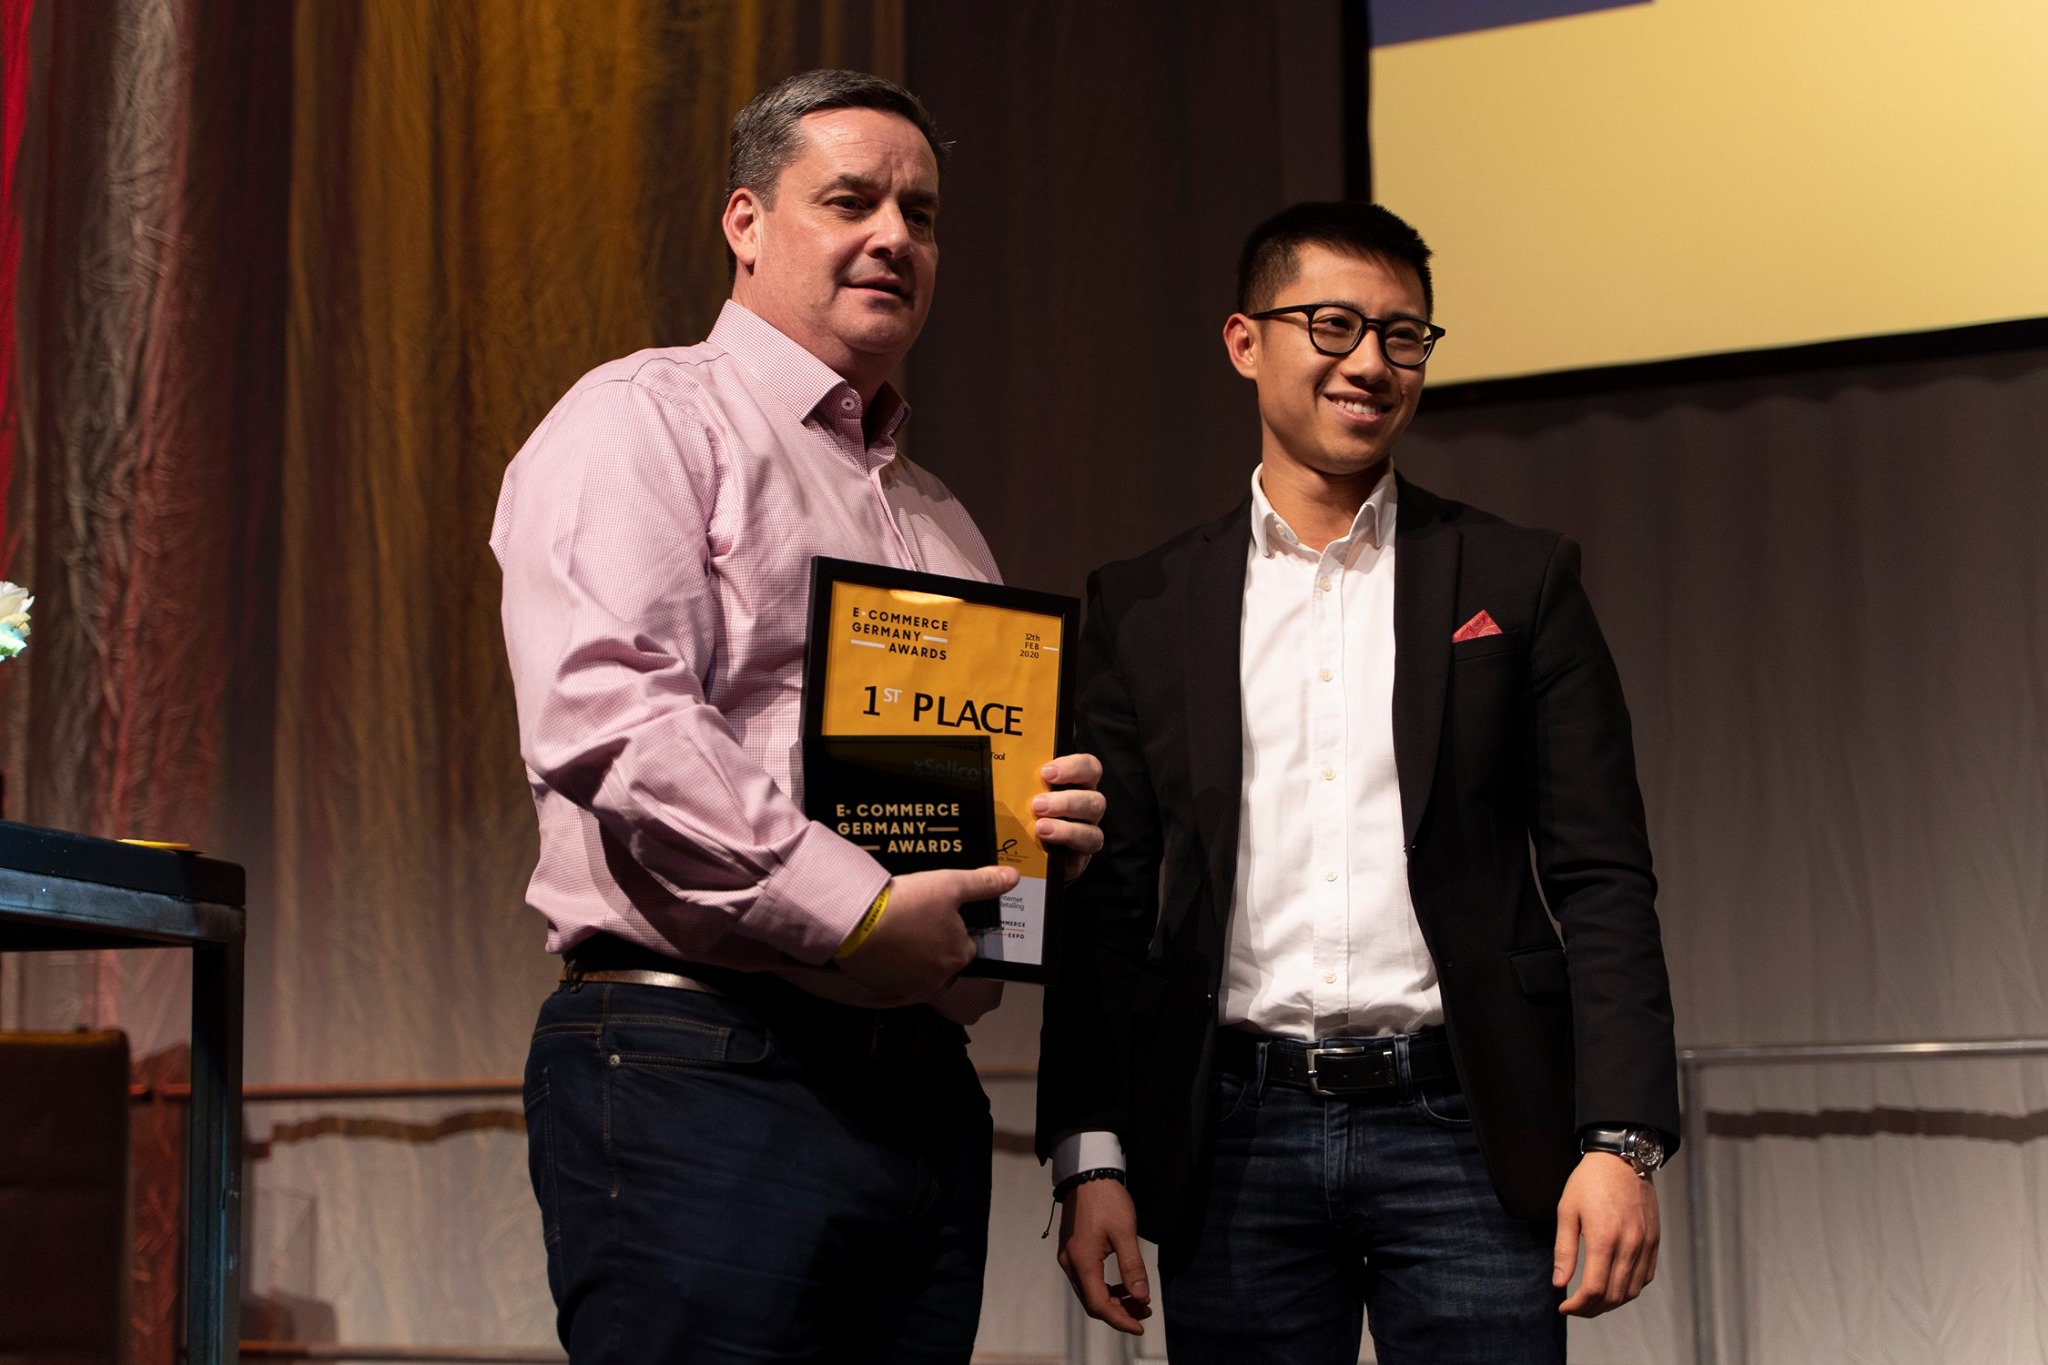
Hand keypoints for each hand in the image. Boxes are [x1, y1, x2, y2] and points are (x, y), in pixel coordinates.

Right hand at [836, 866, 1017, 1001]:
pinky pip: (896, 976)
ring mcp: (911, 986)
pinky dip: (892, 963)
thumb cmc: (909, 903)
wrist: (857, 923)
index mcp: (959, 954)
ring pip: (920, 967)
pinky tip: (882, 943)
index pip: (965, 942)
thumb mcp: (950, 884)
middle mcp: (940, 978)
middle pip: (943, 956)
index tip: (934, 911)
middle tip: (913, 917)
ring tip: (896, 928)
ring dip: (913, 953)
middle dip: (932, 940)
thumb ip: (983, 883)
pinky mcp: (886, 987)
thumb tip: (1013, 878)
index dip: (952, 925)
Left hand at [1033, 753, 1105, 882]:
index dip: (1073, 767)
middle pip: (1096, 801)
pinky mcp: (1080, 856)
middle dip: (1066, 802)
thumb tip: (999, 764)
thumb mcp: (1022, 794)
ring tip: (1040, 828)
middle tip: (1038, 804)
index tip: (1047, 772)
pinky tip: (1046, 844)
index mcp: (1076, 786)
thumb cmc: (1026, 814)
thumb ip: (1021, 780)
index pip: (1088, 768)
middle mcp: (1086, 809)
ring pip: (1093, 831)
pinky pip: (1081, 855)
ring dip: (1066, 829)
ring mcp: (1086, 833)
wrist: (1024, 851)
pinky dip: (1064, 846)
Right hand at [1056, 1176, 1152, 1334]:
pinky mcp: (1072, 1251)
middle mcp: (1070, 1263)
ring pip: (1089, 1292)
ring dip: (1113, 1301)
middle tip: (1144, 1312)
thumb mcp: (1125, 1233)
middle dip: (1119, 1312)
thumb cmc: (1107, 1200)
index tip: (1141, 1325)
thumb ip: (1132, 1267)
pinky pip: (1087, 1280)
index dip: (1120, 1320)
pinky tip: (1123, 1285)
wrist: (1088, 1174)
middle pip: (1092, 1302)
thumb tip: (1141, 1297)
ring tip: (1138, 1300)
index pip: (1099, 1305)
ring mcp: (1068, 1257)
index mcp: (1082, 1261)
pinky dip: (1105, 1288)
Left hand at [1554, 1152, 1659, 1315]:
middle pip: (1614, 1296)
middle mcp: (1629, 1246)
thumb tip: (1559, 1283)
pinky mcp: (1654, 1241)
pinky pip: (1645, 1277)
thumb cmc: (1589, 1182)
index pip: (1594, 1289)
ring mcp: (1646, 1245)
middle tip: (1575, 1308)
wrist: (1622, 1158)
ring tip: (1592, 1301)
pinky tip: (1614, 1286)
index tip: (1563, 1307)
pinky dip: (1629, 1289)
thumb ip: (1564, 1250)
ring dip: (1611, 1303)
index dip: (1578, 1306)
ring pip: (1631, 1291)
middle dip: (1592, 1309)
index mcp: (1604, 1238)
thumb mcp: (1567, 1211)